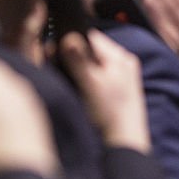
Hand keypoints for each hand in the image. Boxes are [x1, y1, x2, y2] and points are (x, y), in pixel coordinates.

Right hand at [61, 30, 150, 152]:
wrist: (125, 142)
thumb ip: (79, 60)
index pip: (89, 36)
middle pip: (89, 50)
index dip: (69, 41)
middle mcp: (123, 62)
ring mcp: (122, 75)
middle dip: (72, 57)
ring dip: (77, 70)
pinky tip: (81, 92)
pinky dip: (86, 80)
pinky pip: (97, 76)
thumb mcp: (91, 84)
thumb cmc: (110, 114)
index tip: (53, 51)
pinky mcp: (118, 89)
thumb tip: (68, 36)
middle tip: (59, 69)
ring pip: (91, 63)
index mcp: (119, 56)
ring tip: (72, 84)